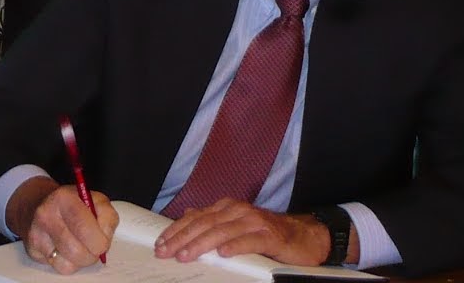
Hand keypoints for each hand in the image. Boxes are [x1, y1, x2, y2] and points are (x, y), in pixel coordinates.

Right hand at [9, 178, 118, 274]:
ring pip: (67, 265)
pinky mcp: (33, 250)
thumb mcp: (94, 199)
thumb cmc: (71, 204)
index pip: (84, 227)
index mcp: (64, 198)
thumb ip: (107, 215)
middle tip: (94, 247)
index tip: (103, 241)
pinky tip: (66, 250)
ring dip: (80, 261)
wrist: (38, 204)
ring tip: (80, 247)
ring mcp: (37, 234)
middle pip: (76, 251)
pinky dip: (67, 263)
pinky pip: (58, 268)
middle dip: (91, 255)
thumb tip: (105, 235)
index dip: (99, 240)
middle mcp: (46, 215)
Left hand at [154, 198, 336, 265]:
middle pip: (204, 224)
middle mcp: (238, 211)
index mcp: (227, 208)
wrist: (303, 237)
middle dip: (182, 239)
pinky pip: (249, 241)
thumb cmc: (267, 234)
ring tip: (186, 255)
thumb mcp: (236, 225)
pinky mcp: (269, 235)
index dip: (176, 230)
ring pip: (222, 232)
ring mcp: (254, 221)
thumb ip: (214, 221)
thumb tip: (189, 215)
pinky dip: (235, 246)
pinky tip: (223, 254)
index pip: (196, 218)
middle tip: (165, 252)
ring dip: (202, 244)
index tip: (160, 243)